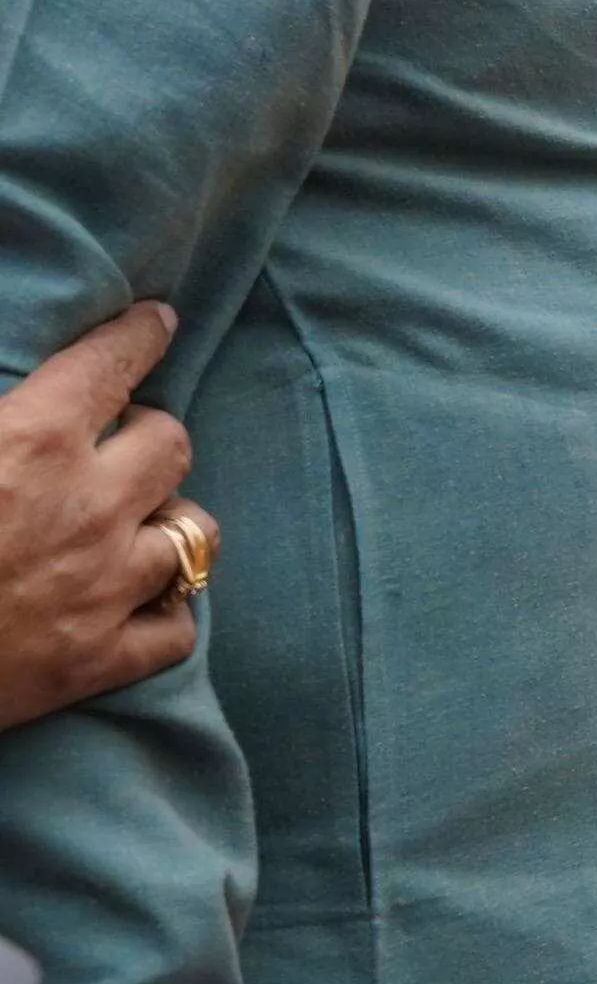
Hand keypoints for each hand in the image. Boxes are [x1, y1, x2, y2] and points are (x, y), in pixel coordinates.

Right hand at [2, 302, 203, 734]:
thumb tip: (8, 403)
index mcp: (31, 442)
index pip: (112, 364)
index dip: (138, 336)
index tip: (155, 322)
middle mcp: (87, 507)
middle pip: (171, 442)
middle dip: (148, 433)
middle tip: (118, 443)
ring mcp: (103, 588)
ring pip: (191, 530)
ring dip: (165, 518)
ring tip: (135, 519)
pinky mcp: (99, 661)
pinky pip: (176, 627)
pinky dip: (164, 612)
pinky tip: (142, 601)